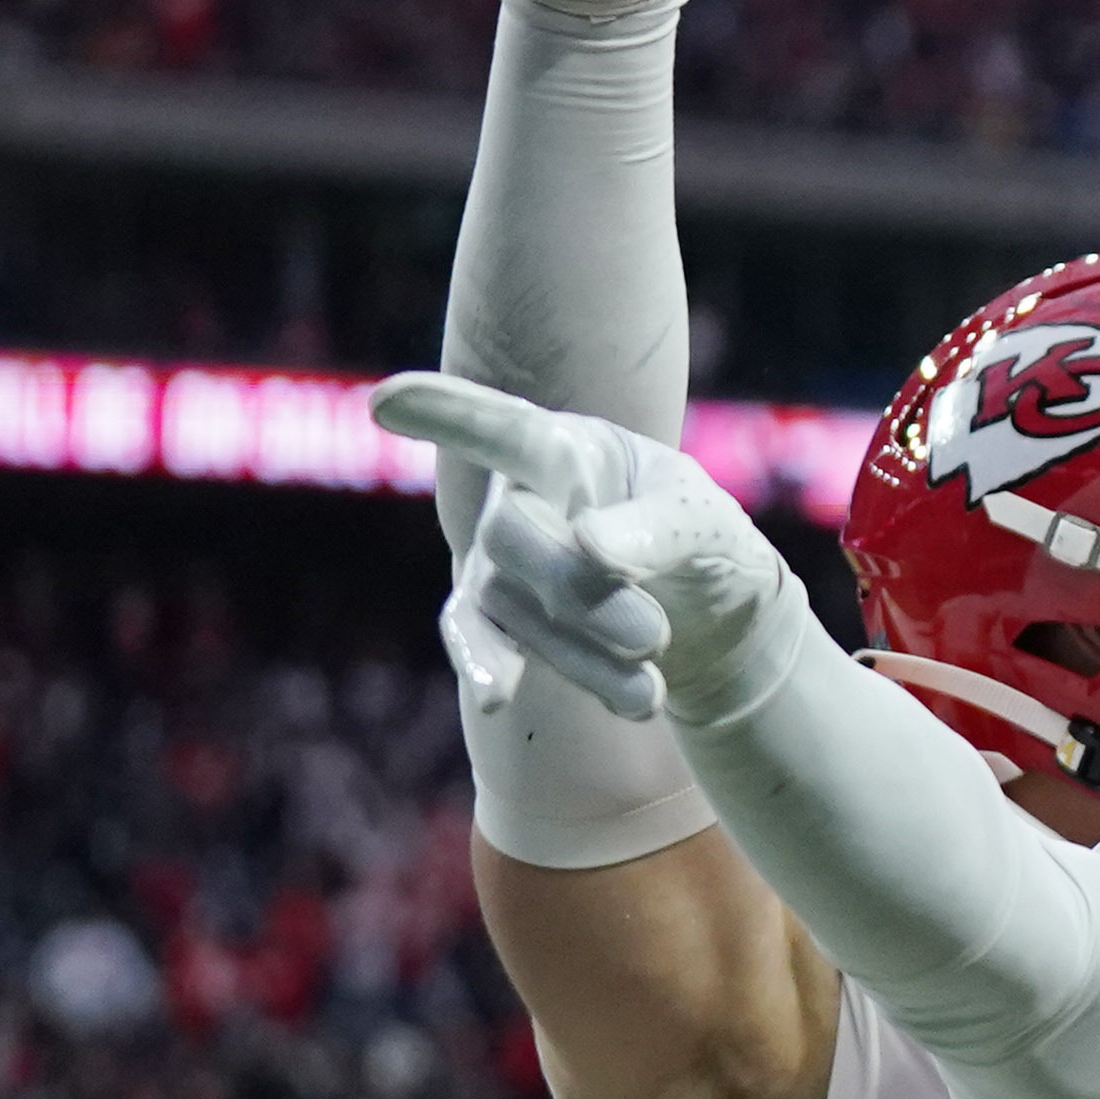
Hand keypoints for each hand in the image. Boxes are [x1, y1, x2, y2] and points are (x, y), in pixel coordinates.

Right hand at [366, 374, 805, 727]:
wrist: (711, 609)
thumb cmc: (697, 536)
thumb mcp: (702, 520)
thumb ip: (654, 527)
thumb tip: (588, 546)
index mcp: (568, 446)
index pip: (508, 428)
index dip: (449, 413)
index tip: (388, 402)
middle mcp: (520, 495)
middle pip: (509, 532)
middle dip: (576, 587)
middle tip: (653, 634)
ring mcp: (499, 558)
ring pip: (508, 602)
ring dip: (580, 651)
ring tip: (648, 692)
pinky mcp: (498, 616)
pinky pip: (475, 636)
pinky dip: (486, 664)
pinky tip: (497, 696)